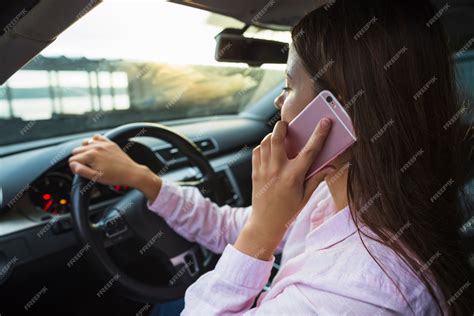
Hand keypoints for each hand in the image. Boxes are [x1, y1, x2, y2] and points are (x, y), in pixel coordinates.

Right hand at [68, 134, 161, 200]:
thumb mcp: (96, 177)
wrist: (131, 173)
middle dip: (79, 159)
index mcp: (91, 155)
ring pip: (84, 143)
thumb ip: (81, 170)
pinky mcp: (110, 143)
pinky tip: (96, 150)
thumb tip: (72, 164)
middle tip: (87, 168)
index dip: (75, 168)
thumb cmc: (115, 177)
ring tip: (91, 160)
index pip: (72, 160)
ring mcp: (103, 143)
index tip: (82, 172)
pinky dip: (94, 142)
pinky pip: (96, 137)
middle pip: (76, 150)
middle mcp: (96, 147)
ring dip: (85, 150)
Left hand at [235, 118, 331, 259]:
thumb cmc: (287, 211)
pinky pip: (257, 151)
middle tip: (287, 124)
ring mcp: (263, 170)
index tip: (325, 122)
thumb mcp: (306, 196)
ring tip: (280, 137)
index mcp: (293, 176)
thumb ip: (316, 179)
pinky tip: (270, 149)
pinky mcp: (254, 172)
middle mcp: (277, 170)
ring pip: (265, 142)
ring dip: (272, 136)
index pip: (309, 150)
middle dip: (282, 126)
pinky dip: (263, 146)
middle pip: (277, 138)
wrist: (265, 222)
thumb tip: (330, 166)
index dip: (319, 134)